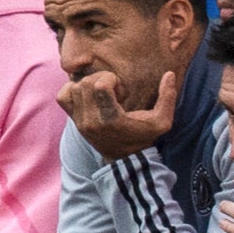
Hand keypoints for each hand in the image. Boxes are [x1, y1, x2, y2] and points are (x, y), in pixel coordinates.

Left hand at [58, 69, 175, 162]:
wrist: (125, 159)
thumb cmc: (144, 137)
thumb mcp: (162, 121)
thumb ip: (168, 97)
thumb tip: (170, 74)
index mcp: (110, 119)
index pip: (100, 86)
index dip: (111, 80)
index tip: (121, 90)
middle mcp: (91, 121)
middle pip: (85, 84)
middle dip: (101, 80)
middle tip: (113, 92)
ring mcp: (80, 122)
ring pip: (73, 88)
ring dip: (88, 85)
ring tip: (102, 95)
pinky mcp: (74, 121)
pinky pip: (63, 97)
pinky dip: (72, 90)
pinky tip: (89, 96)